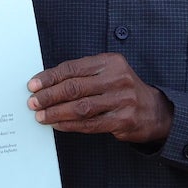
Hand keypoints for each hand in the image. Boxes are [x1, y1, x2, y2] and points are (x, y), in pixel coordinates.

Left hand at [27, 53, 172, 143]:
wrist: (154, 110)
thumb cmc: (122, 90)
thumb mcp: (107, 73)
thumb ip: (82, 75)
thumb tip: (46, 84)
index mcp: (110, 62)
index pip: (72, 68)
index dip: (49, 77)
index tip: (33, 85)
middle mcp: (117, 79)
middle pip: (74, 87)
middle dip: (49, 96)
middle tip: (33, 102)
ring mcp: (122, 100)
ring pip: (80, 107)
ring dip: (56, 112)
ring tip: (41, 116)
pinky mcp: (123, 120)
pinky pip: (90, 124)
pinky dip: (70, 125)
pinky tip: (58, 124)